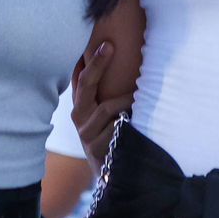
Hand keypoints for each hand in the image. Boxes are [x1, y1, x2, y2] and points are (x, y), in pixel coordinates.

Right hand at [71, 41, 131, 167]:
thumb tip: (117, 59)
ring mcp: (86, 133)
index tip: (104, 43)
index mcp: (79, 105)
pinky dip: (129, 122)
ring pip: (109, 107)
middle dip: (97, 64)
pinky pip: (117, 126)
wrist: (111, 175)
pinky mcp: (96, 147)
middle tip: (110, 46)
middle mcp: (78, 117)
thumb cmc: (110, 137)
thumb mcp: (102, 116)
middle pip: (87, 85)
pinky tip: (136, 124)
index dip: (90, 60)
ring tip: (140, 101)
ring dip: (127, 101)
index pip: (80, 78)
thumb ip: (103, 94)